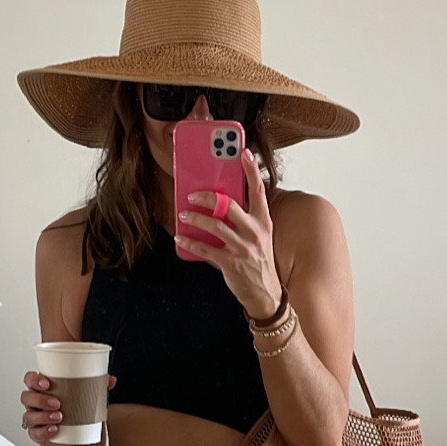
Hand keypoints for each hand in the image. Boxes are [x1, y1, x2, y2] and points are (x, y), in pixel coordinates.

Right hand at [20, 371, 114, 441]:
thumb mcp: (85, 396)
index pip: (30, 379)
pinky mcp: (38, 434)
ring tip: (60, 416)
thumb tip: (111, 379)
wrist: (74, 436)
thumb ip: (96, 386)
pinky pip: (35, 433)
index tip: (47, 382)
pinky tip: (54, 429)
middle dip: (40, 399)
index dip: (34, 380)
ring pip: (30, 415)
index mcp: (42, 389)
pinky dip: (44, 432)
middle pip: (27, 397)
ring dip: (43, 416)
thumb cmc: (75, 410)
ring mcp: (34, 419)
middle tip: (58, 402)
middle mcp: (34, 403)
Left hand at [175, 149, 282, 320]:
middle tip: (193, 194)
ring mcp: (244, 248)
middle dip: (207, 196)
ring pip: (214, 225)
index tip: (243, 152)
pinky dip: (190, 243)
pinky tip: (181, 238)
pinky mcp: (231, 263)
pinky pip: (206, 249)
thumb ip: (243, 218)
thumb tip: (217, 202)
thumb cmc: (258, 261)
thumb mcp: (258, 236)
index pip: (258, 190)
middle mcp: (255, 232)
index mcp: (263, 221)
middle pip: (229, 205)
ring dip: (195, 218)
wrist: (265, 294)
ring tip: (184, 214)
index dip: (251, 169)